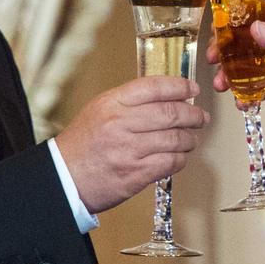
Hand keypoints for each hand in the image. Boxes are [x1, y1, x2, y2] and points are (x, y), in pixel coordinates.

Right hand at [54, 77, 209, 213]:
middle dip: (193, 114)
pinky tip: (179, 156)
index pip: (155, 87)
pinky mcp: (135, 174)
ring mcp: (129, 150)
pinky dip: (180, 159)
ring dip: (190, 138)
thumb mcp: (100, 109)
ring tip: (191, 138)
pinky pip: (170, 163)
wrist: (63, 177)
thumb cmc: (83, 143)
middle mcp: (121, 124)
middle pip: (171, 113)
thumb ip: (130, 101)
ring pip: (175, 139)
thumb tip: (166, 95)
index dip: (179, 86)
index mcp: (113, 103)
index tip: (193, 88)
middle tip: (200, 117)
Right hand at [207, 2, 264, 152]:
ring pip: (246, 65)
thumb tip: (257, 29)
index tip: (220, 24)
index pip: (263, 13)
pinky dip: (242, 94)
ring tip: (221, 83)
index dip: (240, 17)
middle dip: (228, 47)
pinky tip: (239, 100)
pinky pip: (252, 89)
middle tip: (214, 56)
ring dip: (230, 73)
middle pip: (248, 40)